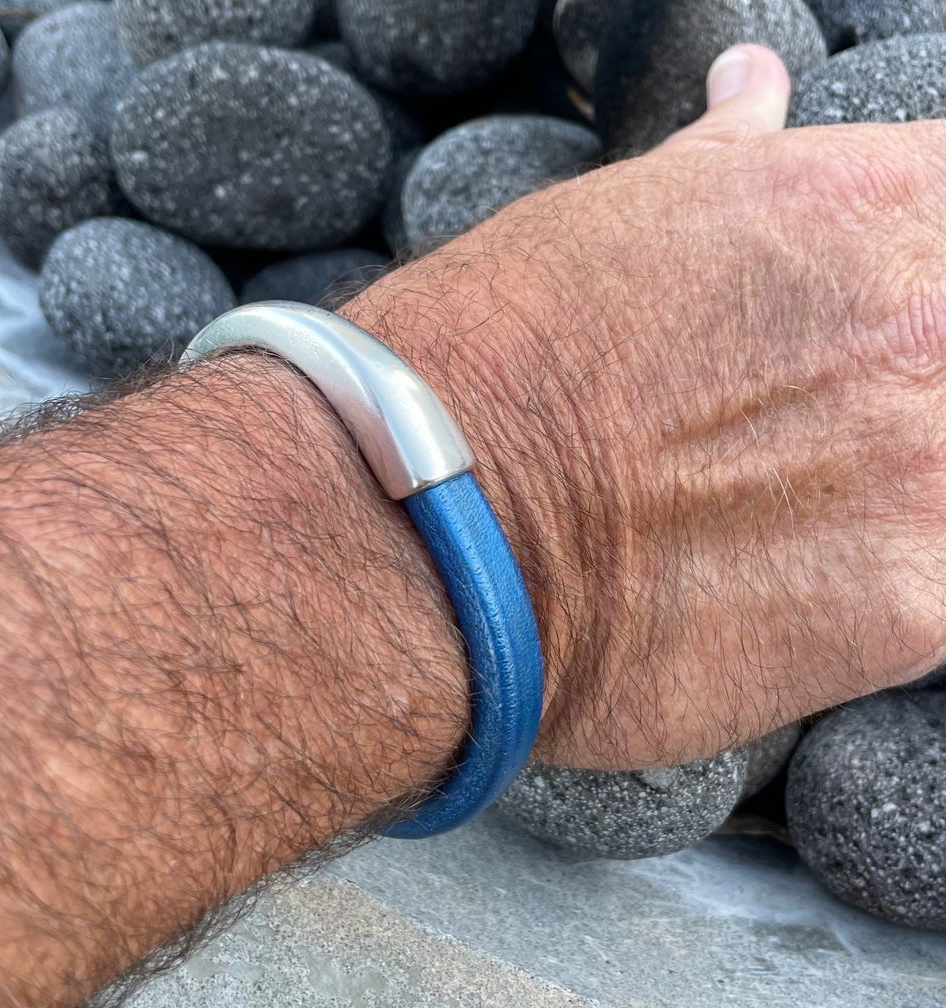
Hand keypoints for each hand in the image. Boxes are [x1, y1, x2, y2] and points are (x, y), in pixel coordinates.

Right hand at [345, 44, 945, 769]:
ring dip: (896, 484)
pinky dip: (877, 586)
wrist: (424, 535)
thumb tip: (754, 86)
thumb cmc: (487, 370)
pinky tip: (778, 586)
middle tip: (795, 431)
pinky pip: (939, 590)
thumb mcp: (607, 223)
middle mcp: (928, 326)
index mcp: (864, 204)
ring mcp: (932, 471)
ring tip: (777, 511)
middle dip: (898, 383)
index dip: (909, 271)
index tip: (854, 326)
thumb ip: (725, 163)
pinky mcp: (910, 610)